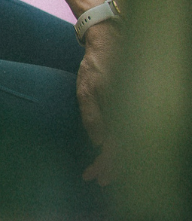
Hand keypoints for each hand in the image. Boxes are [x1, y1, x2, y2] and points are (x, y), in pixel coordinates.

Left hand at [76, 21, 119, 184]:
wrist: (108, 41)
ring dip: (117, 162)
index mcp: (120, 109)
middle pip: (125, 151)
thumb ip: (92, 115)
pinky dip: (121, 146)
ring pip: (130, 144)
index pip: (116, 148)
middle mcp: (132, 112)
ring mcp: (134, 109)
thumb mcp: (85, 88)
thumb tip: (99, 143)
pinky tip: (112, 154)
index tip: (92, 176)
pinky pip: (130, 132)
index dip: (105, 165)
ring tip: (102, 173)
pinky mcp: (134, 107)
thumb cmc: (94, 65)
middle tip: (95, 179)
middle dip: (111, 169)